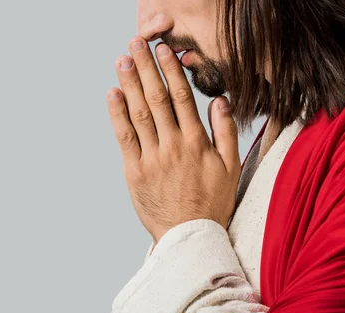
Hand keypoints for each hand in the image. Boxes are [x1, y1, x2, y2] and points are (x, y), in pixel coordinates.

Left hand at [106, 36, 240, 243]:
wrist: (189, 237)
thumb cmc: (212, 203)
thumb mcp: (231, 167)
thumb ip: (226, 132)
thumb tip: (220, 100)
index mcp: (197, 142)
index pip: (181, 97)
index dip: (170, 70)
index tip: (162, 50)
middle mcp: (173, 146)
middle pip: (157, 98)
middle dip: (145, 68)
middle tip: (136, 44)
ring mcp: (151, 158)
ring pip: (139, 113)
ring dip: (129, 84)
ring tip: (122, 61)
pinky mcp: (134, 172)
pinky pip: (124, 138)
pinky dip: (117, 114)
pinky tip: (113, 94)